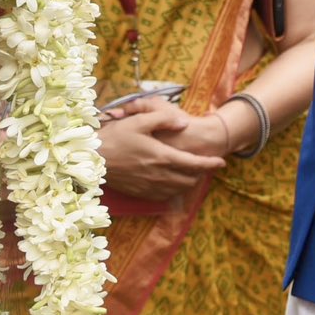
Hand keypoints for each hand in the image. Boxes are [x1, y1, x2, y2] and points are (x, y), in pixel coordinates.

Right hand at [97, 101, 225, 200]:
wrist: (93, 159)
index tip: (222, 162)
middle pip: (190, 179)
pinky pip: (165, 196)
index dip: (210, 164)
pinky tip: (172, 182)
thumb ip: (163, 118)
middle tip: (204, 165)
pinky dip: (175, 190)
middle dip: (201, 173)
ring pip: (179, 189)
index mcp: (162, 155)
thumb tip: (183, 123)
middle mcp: (159, 174)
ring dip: (189, 182)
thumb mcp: (139, 120)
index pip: (194, 163)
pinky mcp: (142, 193)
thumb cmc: (115, 136)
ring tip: (191, 173)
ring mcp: (150, 186)